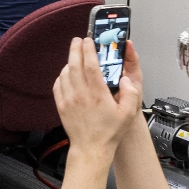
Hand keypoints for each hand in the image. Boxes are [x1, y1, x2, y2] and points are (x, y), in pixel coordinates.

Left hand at [52, 38, 142, 160]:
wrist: (91, 148)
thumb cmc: (109, 132)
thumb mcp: (128, 114)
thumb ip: (130, 93)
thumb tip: (125, 78)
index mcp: (97, 94)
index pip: (89, 65)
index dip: (88, 50)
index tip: (88, 40)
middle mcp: (80, 94)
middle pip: (74, 64)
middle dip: (75, 49)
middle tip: (78, 40)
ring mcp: (68, 99)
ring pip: (65, 73)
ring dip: (69, 61)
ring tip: (76, 55)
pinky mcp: (61, 105)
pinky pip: (58, 84)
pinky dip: (62, 75)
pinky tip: (68, 73)